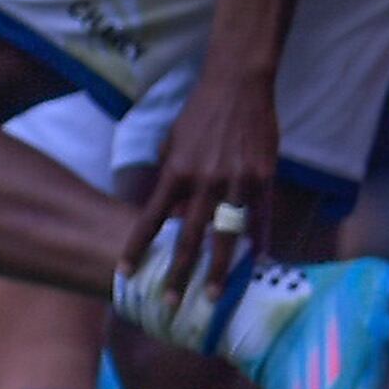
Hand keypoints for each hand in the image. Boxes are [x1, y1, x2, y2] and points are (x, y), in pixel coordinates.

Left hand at [123, 67, 278, 299]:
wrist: (237, 84)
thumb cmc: (201, 113)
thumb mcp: (174, 141)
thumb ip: (170, 174)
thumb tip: (168, 208)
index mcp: (174, 171)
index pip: (150, 218)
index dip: (137, 247)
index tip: (125, 274)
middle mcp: (202, 180)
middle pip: (187, 237)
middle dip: (177, 272)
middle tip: (169, 303)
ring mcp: (235, 180)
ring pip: (226, 235)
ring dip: (219, 270)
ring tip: (212, 298)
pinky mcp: (263, 177)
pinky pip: (261, 218)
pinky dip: (258, 243)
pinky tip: (258, 266)